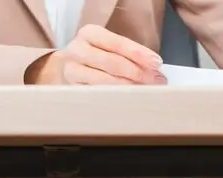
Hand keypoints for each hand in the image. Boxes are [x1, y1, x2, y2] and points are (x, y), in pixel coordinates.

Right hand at [27, 25, 164, 84]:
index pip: (118, 44)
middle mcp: (77, 50)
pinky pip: (98, 94)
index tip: (157, 63)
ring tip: (146, 90)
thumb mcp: (108, 47)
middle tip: (156, 81)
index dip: (139, 54)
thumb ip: (128, 54)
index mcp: (89, 33)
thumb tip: (154, 69)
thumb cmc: (94, 56)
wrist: (65, 67)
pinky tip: (129, 98)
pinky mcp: (72, 89)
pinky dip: (117, 97)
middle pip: (113, 63)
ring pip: (105, 81)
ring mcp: (72, 71)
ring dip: (130, 87)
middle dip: (138, 73)